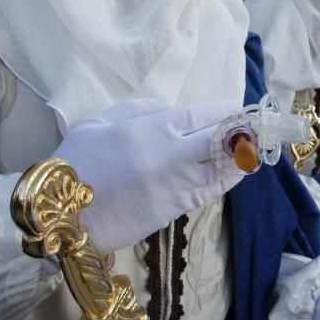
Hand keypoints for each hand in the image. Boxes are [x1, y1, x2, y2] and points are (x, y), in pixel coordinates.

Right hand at [55, 98, 244, 252]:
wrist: (62, 215)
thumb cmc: (75, 162)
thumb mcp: (98, 122)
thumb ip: (136, 108)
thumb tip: (167, 104)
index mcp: (152, 129)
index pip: (201, 116)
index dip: (224, 111)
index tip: (237, 107)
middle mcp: (172, 155)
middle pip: (221, 141)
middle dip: (242, 133)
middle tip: (256, 127)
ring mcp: (176, 185)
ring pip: (221, 169)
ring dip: (239, 159)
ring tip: (252, 150)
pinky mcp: (174, 210)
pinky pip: (208, 192)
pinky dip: (224, 181)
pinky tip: (234, 174)